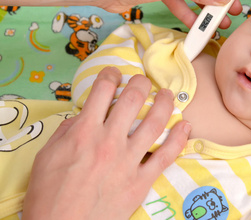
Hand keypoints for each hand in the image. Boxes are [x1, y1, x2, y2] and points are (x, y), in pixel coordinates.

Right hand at [22, 67, 189, 219]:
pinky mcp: (141, 181)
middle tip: (143, 81)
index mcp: (84, 132)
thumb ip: (67, 130)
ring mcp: (128, 161)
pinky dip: (179, 139)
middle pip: (133, 100)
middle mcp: (109, 142)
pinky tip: (185, 126)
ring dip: (164, 104)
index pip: (102, 91)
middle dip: (141, 83)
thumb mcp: (47, 155)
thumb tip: (84, 115)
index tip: (114, 74)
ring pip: (155, 123)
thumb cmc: (50, 194)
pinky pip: (166, 156)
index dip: (110, 76)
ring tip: (168, 94)